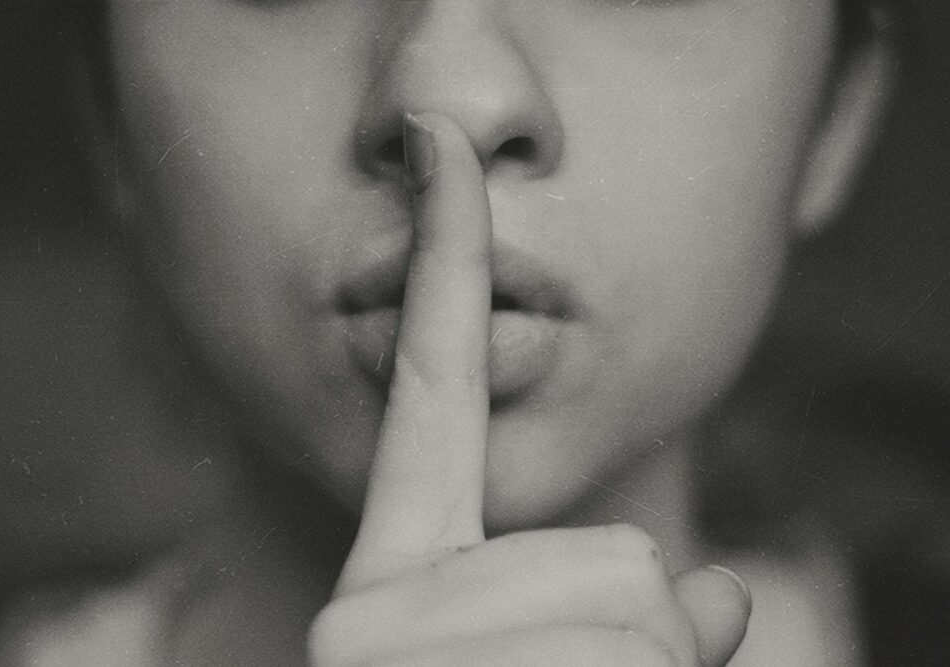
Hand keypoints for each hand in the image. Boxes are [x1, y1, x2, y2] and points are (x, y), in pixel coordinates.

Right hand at [309, 113, 749, 665]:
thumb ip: (629, 608)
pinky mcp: (403, 661)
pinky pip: (643, 643)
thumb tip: (729, 591)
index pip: (431, 387)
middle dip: (636, 629)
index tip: (438, 145)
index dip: (444, 260)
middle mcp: (373, 602)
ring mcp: (393, 638)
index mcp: (395, 578)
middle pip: (613, 546)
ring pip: (638, 589)